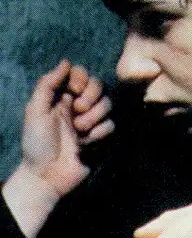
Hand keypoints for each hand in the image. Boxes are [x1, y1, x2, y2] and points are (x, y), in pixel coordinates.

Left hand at [21, 59, 113, 196]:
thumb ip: (48, 84)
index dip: (82, 78)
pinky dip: (99, 132)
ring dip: (94, 117)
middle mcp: (77, 105)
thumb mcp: (35, 111)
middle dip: (91, 97)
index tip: (74, 90)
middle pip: (98, 85)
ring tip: (79, 131)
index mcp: (61, 97)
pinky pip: (110, 124)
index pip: (81, 74)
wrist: (47, 175)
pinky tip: (86, 143)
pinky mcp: (100, 135)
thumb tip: (66, 61)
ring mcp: (90, 120)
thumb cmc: (37, 144)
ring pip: (107, 104)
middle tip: (77, 111)